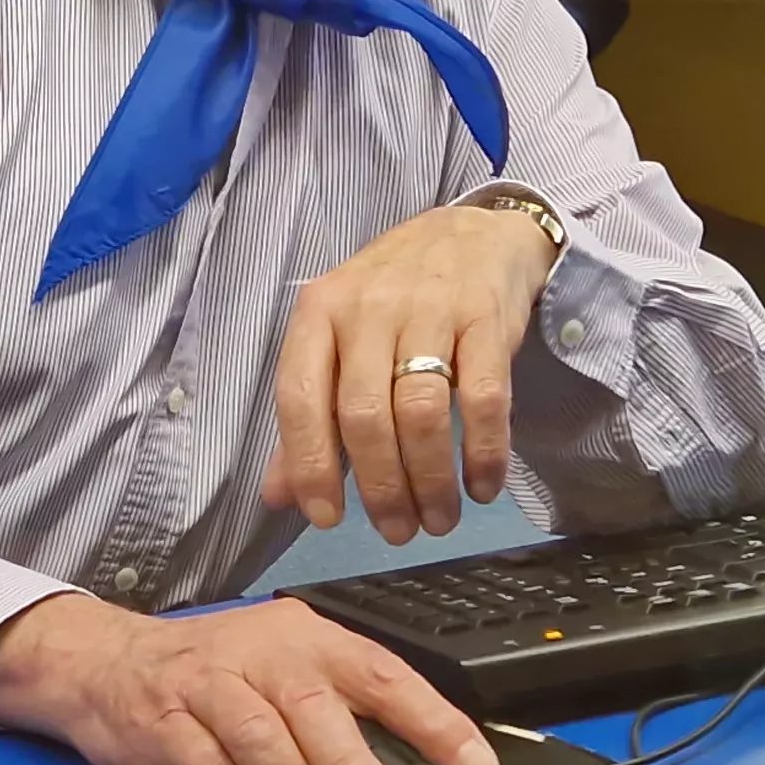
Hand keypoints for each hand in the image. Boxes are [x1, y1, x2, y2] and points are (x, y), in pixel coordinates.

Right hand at [0, 594, 495, 764]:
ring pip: (263, 741)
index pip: (382, 673)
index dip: (433, 720)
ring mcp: (207, 682)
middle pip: (317, 710)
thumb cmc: (216, 678)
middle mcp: (260, 651)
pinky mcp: (163, 719)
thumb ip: (338, 716)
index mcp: (307, 638)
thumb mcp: (282, 673)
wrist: (107, 662)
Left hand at [262, 201, 560, 546]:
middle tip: (397, 531)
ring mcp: (429, 309)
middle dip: (380, 487)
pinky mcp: (486, 317)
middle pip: (363, 414)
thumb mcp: (339, 341)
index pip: (300, 397)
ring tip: (438, 519)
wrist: (473, 233)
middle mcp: (368, 307)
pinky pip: (483, 397)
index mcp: (319, 312)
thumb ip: (309, 418)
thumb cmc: (394, 298)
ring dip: (430, 480)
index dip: (310, 465)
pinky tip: (483, 487)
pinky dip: (484, 453)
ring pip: (420, 411)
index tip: (327, 518)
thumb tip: (278, 496)